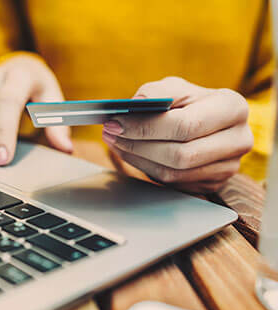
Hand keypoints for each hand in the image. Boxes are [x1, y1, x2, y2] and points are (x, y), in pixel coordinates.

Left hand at [102, 77, 252, 193]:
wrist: (209, 123)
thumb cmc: (190, 103)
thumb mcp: (176, 88)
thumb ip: (157, 92)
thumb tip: (134, 105)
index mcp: (233, 108)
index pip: (184, 125)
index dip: (145, 127)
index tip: (115, 122)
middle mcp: (238, 140)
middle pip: (179, 155)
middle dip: (137, 145)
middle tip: (109, 134)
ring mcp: (227, 167)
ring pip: (173, 173)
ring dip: (137, 158)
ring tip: (115, 143)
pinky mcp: (212, 184)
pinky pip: (173, 183)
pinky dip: (146, 168)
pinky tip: (131, 154)